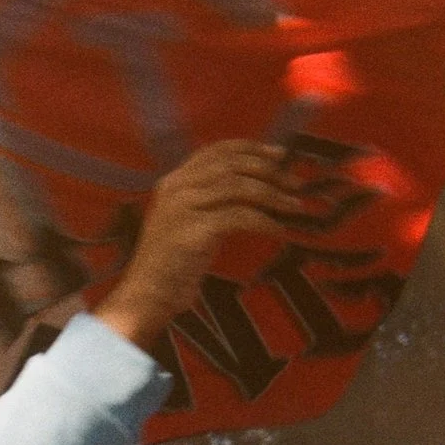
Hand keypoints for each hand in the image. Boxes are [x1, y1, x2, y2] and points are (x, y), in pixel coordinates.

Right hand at [95, 140, 307, 349]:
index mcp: (174, 181)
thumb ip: (211, 200)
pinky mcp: (193, 230)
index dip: (251, 148)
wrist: (148, 295)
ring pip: (238, 187)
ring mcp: (182, 207)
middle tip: (296, 183)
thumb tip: (258, 185)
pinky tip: (279, 230)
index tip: (280, 154)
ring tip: (295, 206)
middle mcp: (176, 187)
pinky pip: (239, 216)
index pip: (216, 151)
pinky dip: (264, 221)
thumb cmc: (173, 264)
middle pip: (231, 164)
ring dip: (273, 195)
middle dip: (269, 170)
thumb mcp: (190, 221)